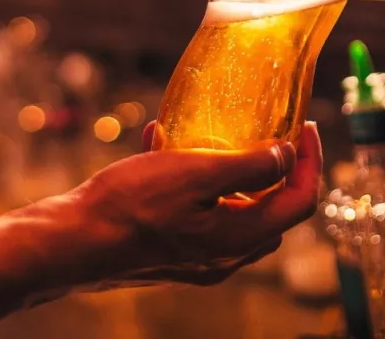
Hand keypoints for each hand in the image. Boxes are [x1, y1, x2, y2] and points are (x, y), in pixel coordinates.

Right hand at [70, 121, 322, 288]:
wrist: (74, 241)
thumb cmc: (130, 205)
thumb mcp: (195, 174)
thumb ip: (248, 167)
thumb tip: (286, 156)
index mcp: (239, 236)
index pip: (300, 201)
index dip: (310, 161)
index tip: (304, 126)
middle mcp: (226, 255)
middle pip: (273, 210)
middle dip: (277, 169)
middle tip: (269, 132)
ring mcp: (199, 258)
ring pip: (235, 211)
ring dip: (231, 172)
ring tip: (208, 133)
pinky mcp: (172, 252)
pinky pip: (200, 214)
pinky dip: (195, 182)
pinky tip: (162, 147)